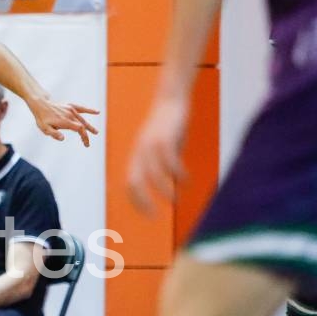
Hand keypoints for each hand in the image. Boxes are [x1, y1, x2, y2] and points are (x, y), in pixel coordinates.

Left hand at [28, 98, 99, 146]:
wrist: (40, 104)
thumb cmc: (42, 118)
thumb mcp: (45, 128)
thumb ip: (54, 134)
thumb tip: (63, 138)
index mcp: (66, 121)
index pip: (80, 129)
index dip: (84, 137)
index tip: (86, 144)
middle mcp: (70, 115)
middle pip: (83, 125)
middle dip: (86, 135)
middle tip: (87, 144)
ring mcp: (71, 110)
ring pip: (83, 119)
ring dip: (89, 126)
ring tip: (96, 132)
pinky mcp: (70, 106)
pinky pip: (81, 108)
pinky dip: (89, 110)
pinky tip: (97, 112)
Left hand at [127, 96, 188, 215]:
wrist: (171, 99)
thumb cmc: (169, 125)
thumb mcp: (163, 147)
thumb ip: (163, 163)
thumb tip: (170, 179)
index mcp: (137, 156)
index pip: (130, 184)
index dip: (137, 201)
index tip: (148, 214)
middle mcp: (139, 153)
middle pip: (134, 182)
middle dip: (142, 201)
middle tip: (154, 216)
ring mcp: (150, 145)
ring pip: (152, 174)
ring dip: (163, 189)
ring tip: (175, 199)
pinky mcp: (164, 139)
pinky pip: (169, 161)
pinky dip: (177, 173)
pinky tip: (186, 180)